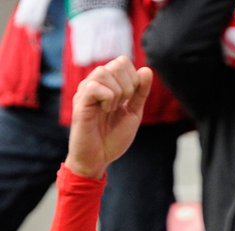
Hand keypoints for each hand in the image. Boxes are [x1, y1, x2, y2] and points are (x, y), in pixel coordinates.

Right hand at [65, 56, 152, 178]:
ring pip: (104, 72)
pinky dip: (107, 99)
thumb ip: (140, 92)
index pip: (122, 61)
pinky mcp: (80, 102)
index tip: (130, 100)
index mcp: (107, 85)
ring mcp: (85, 91)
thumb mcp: (133, 113)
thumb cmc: (112, 137)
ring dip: (117, 92)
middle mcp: (95, 84)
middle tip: (122, 105)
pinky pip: (95, 86)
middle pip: (116, 63)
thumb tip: (147, 69)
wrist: (99, 158)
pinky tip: (104, 111)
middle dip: (129, 85)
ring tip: (113, 109)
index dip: (134, 78)